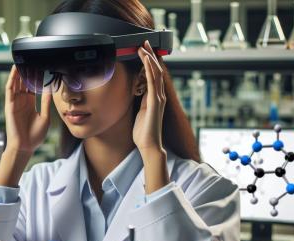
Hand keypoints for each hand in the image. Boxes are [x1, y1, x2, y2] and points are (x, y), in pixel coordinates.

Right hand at [4, 65, 51, 152]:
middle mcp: (22, 102)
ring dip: (19, 72)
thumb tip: (50, 90)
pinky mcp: (9, 105)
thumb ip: (46, 103)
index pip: (33, 87)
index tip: (43, 68)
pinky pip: (9, 89)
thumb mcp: (45, 117)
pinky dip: (11, 79)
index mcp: (31, 105)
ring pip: (16, 83)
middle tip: (34, 60)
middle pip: (24, 83)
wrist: (25, 147)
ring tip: (23, 60)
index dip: (37, 78)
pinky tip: (15, 70)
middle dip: (28, 72)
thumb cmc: (34, 136)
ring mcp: (15, 103)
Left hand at [132, 40, 165, 154]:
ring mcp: (158, 99)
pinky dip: (150, 70)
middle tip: (144, 42)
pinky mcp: (155, 103)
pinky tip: (146, 60)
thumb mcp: (140, 113)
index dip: (149, 62)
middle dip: (150, 55)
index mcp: (154, 98)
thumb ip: (140, 102)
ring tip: (143, 47)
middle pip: (156, 70)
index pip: (153, 75)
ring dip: (149, 59)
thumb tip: (135, 93)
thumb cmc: (143, 133)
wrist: (149, 146)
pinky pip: (153, 82)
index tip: (143, 51)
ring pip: (156, 73)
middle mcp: (158, 96)